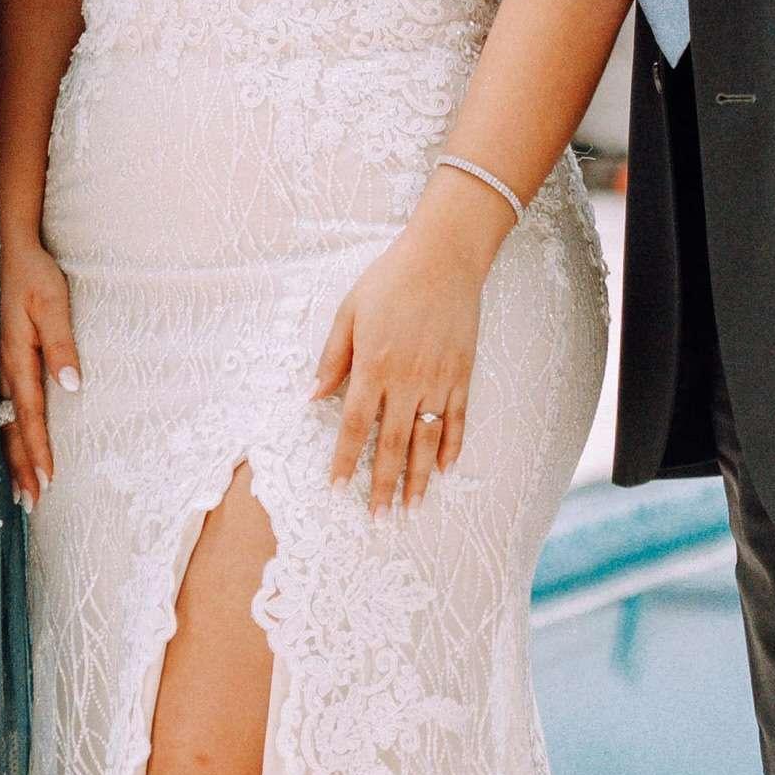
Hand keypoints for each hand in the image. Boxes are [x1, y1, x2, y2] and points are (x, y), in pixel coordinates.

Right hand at [0, 227, 82, 505]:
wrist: (3, 245)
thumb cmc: (32, 272)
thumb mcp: (52, 301)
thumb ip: (61, 344)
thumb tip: (72, 386)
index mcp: (15, 357)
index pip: (29, 414)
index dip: (37, 449)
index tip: (47, 480)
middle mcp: (0, 367)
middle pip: (9, 427)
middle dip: (20, 465)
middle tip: (30, 502)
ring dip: (8, 455)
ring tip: (18, 489)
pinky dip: (1, 432)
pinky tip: (3, 447)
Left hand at [314, 213, 495, 509]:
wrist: (444, 257)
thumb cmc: (390, 279)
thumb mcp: (349, 311)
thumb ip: (332, 358)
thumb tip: (313, 397)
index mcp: (373, 366)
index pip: (355, 425)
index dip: (346, 460)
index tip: (339, 488)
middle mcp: (407, 380)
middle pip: (392, 444)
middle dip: (384, 484)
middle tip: (378, 518)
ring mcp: (439, 380)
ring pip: (428, 441)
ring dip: (420, 478)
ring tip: (412, 508)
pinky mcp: (462, 374)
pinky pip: (458, 420)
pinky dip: (453, 447)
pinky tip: (446, 470)